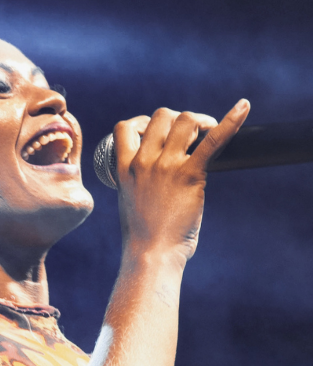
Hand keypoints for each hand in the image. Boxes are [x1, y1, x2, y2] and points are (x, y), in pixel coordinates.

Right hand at [113, 99, 249, 265]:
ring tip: (208, 134)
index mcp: (123, 170)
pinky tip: (244, 107)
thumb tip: (158, 178)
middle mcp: (143, 163)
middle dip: (178, 120)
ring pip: (184, 120)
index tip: (156, 132)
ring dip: (199, 122)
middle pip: (161, 117)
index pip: (125, 128)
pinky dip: (231, 121)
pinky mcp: (189, 175)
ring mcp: (165, 168)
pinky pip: (213, 140)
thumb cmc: (143, 239)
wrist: (151, 255)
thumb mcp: (130, 203)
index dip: (142, 122)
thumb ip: (140, 184)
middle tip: (192, 136)